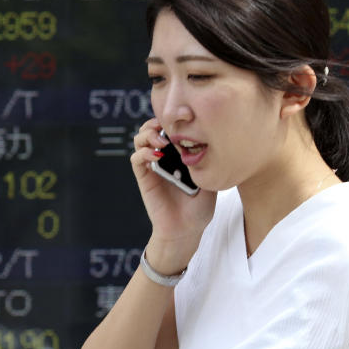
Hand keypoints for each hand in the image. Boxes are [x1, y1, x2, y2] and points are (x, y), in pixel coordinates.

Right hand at [130, 118, 215, 269]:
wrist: (186, 230)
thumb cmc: (199, 208)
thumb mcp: (210, 180)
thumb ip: (207, 161)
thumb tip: (212, 140)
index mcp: (178, 154)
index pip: (169, 128)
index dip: (171, 120)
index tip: (183, 118)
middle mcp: (163, 157)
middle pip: (151, 128)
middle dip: (156, 122)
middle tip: (168, 127)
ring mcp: (152, 166)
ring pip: (140, 139)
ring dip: (147, 134)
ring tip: (161, 141)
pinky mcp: (144, 178)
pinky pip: (136, 159)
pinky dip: (144, 153)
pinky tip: (157, 157)